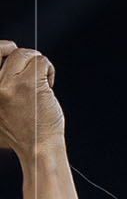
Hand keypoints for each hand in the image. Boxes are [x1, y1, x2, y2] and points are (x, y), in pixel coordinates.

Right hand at [0, 43, 64, 160]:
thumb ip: (1, 88)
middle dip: (25, 56)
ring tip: (45, 81)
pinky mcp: (31, 84)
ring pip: (26, 55)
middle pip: (9, 52)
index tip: (11, 50)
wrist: (37, 149)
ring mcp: (12, 83)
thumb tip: (7, 61)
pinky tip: (50, 84)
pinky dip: (49, 69)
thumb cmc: (21, 133)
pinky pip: (42, 62)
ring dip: (39, 64)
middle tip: (35, 67)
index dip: (2, 49)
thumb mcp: (0, 109)